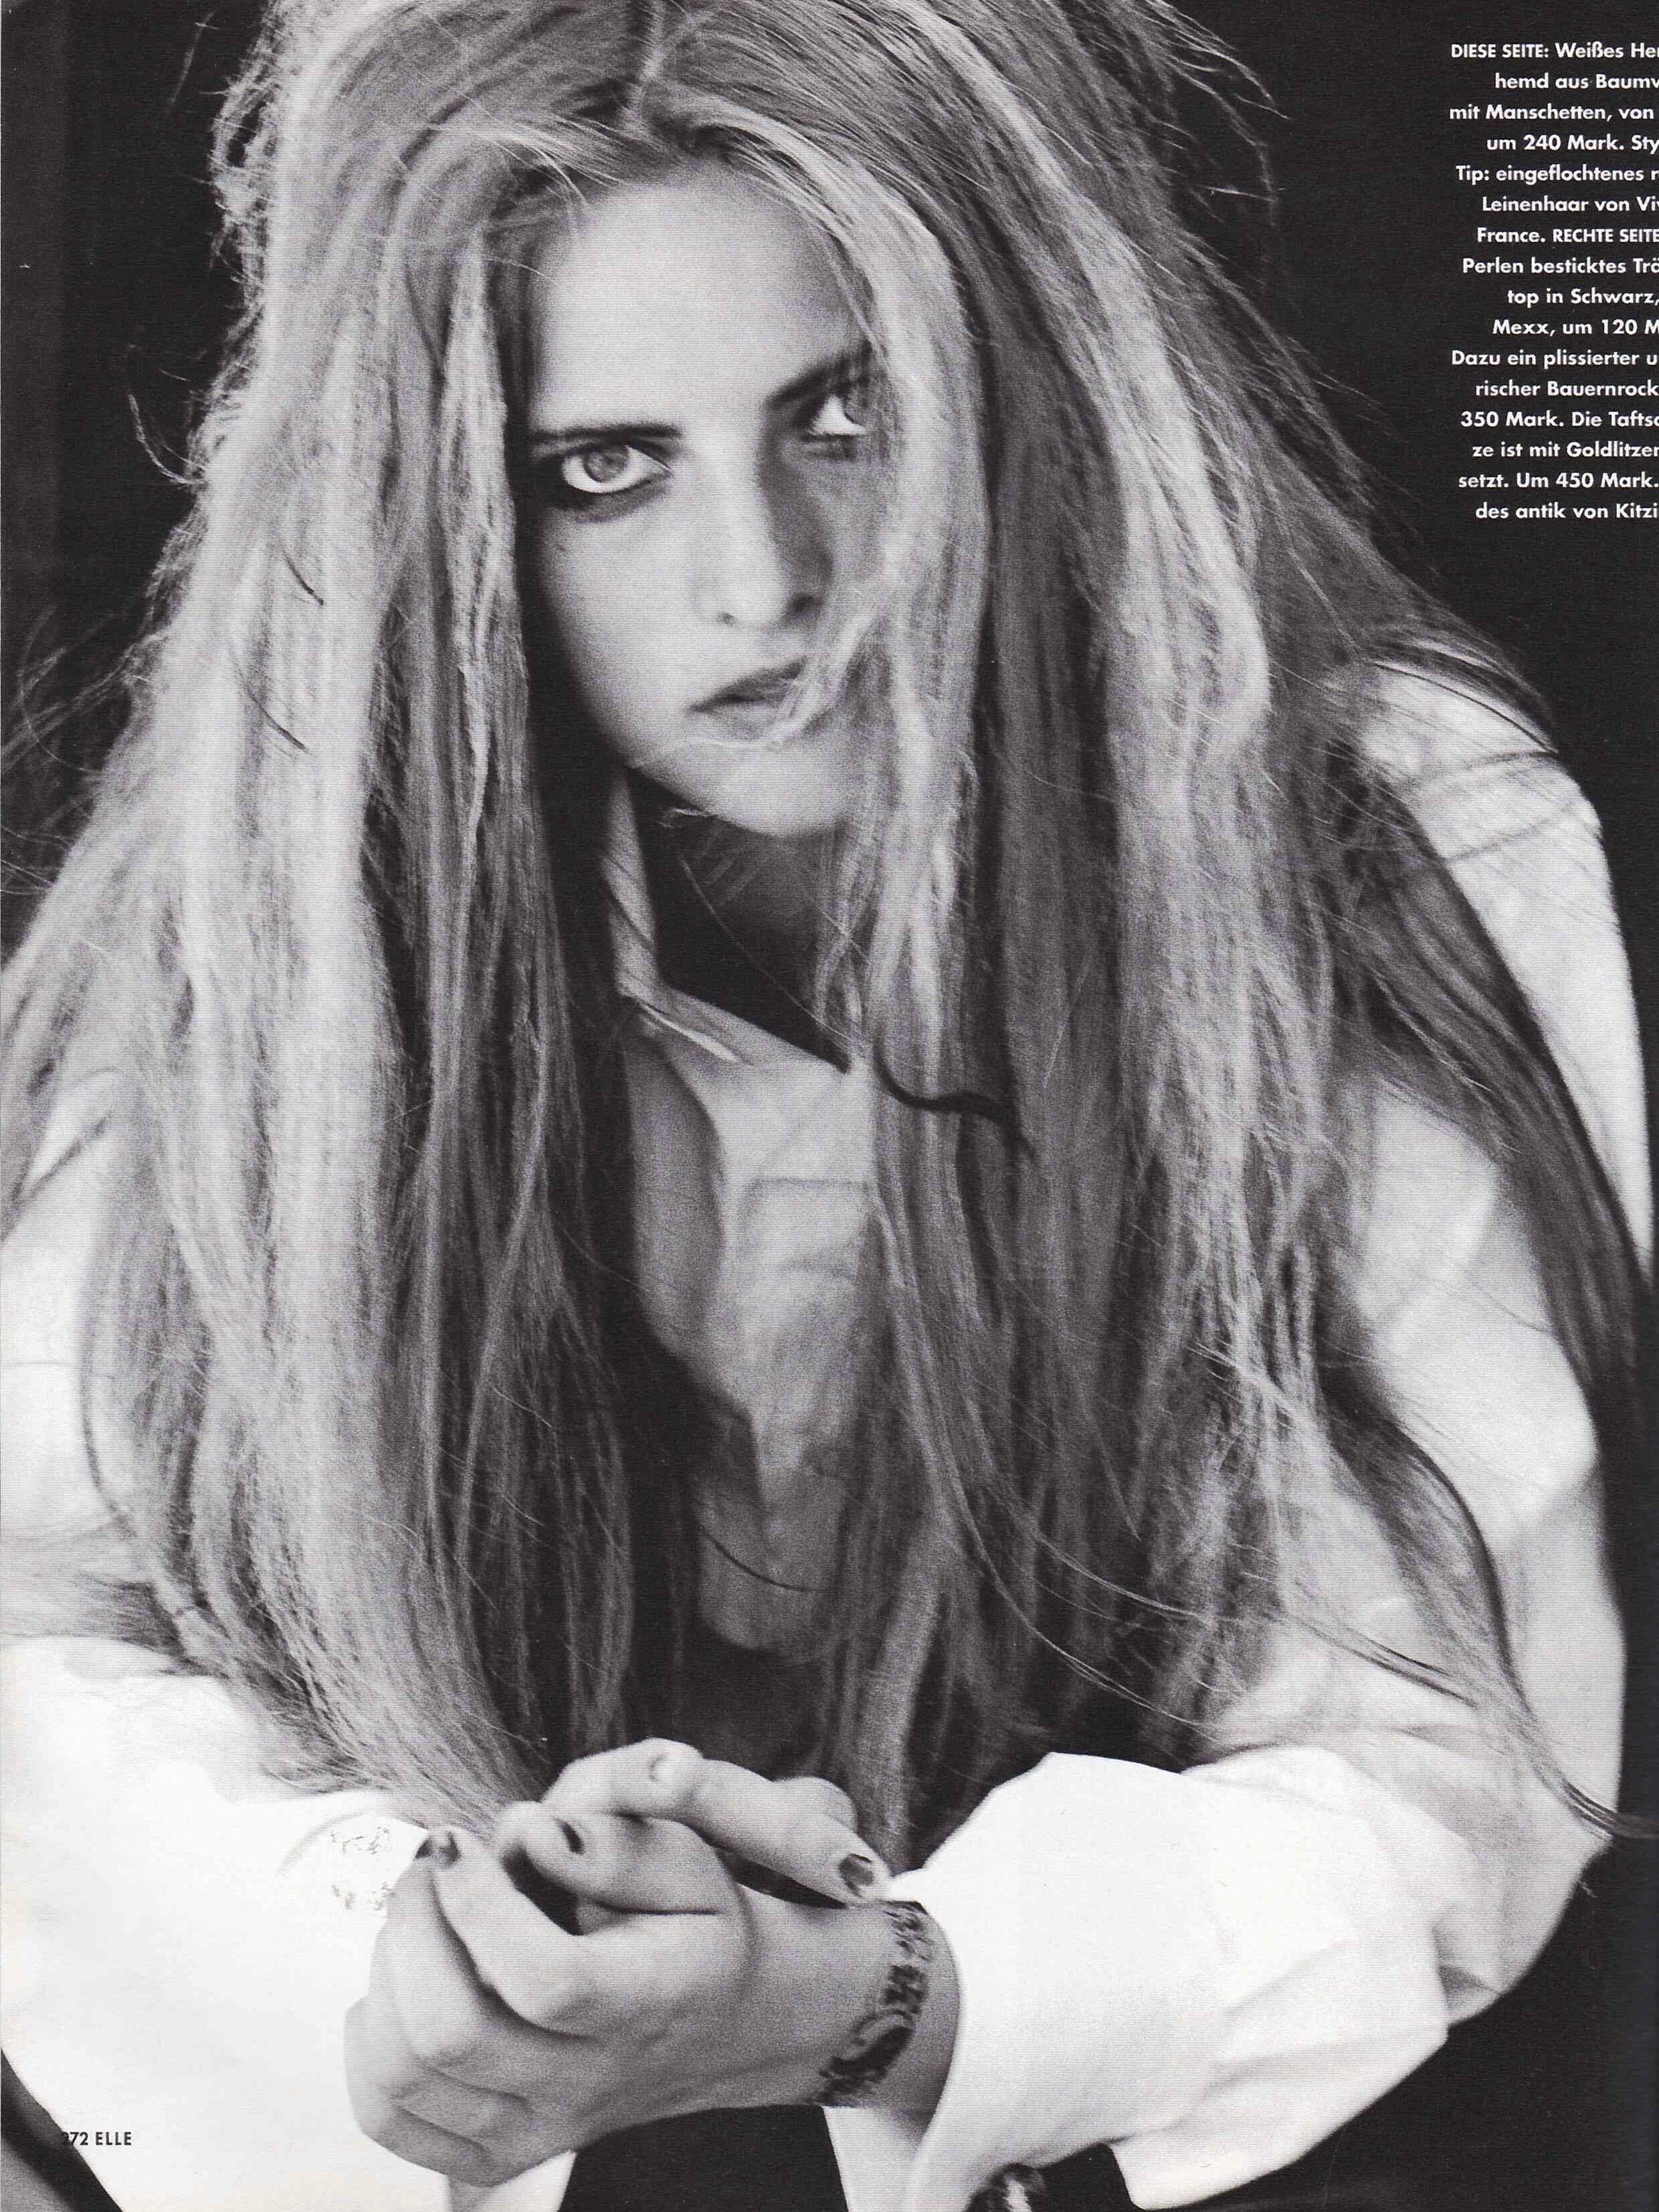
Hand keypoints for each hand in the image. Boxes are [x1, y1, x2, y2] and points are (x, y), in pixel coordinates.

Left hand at [344, 1744, 957, 2187]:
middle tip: (429, 1865)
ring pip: (404, 2078)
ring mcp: (536, 2130)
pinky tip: (403, 1985)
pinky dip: (369, 2045)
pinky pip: (389, 2118)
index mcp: (643, 2006)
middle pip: (450, 2035)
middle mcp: (586, 2084)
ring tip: (419, 1917)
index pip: (540, 1978)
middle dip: (412, 1925)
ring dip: (386, 1975)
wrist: (729, 2024)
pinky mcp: (495, 2154)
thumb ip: (617, 1844)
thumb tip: (533, 1834)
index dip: (475, 1902)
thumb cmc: (699, 1927)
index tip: (457, 1840)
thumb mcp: (691, 1862)